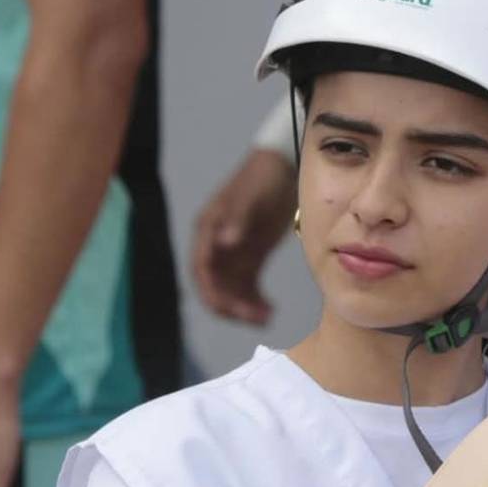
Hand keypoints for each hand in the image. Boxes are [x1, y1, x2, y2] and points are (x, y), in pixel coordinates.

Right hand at [192, 148, 297, 323]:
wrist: (284, 168)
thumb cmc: (263, 178)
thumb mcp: (251, 197)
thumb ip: (237, 220)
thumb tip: (224, 243)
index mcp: (208, 230)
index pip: (203, 268)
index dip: (213, 290)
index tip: (231, 307)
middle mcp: (215, 246)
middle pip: (215, 285)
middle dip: (231, 305)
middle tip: (256, 318)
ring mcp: (232, 253)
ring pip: (231, 290)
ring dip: (244, 307)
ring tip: (267, 318)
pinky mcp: (250, 258)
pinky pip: (247, 287)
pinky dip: (256, 300)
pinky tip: (270, 310)